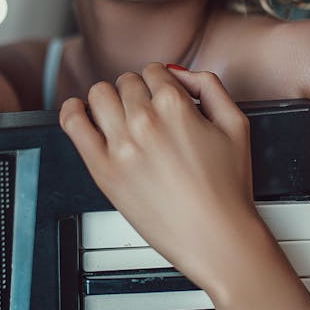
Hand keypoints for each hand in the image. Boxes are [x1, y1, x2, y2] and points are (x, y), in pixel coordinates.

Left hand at [59, 63, 258, 293]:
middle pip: (126, 81)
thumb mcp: (236, 124)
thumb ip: (210, 86)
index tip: (163, 97)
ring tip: (120, 116)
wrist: (216, 239)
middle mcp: (144, 120)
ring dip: (110, 99)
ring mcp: (120, 145)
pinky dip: (73, 111)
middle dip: (138, 93)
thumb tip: (180, 74)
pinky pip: (73, 123)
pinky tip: (82, 114)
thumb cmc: (228, 189)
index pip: (154, 70)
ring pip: (99, 94)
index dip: (161, 83)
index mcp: (175, 106)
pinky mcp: (103, 169)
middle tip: (148, 114)